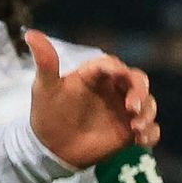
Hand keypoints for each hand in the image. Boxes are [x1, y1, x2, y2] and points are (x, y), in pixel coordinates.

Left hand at [22, 31, 159, 165]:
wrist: (50, 149)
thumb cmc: (48, 113)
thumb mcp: (45, 88)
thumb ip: (45, 62)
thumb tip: (30, 34)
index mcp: (97, 75)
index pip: (114, 65)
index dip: (119, 69)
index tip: (119, 76)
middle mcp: (114, 89)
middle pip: (139, 81)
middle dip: (141, 91)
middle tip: (133, 106)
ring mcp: (124, 111)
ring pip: (148, 105)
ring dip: (148, 113)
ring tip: (135, 127)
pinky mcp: (129, 132)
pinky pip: (149, 130)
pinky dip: (150, 134)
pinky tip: (140, 141)